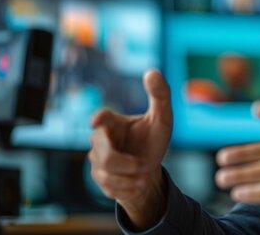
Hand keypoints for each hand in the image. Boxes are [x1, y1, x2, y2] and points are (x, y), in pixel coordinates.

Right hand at [89, 70, 171, 229]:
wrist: (150, 170)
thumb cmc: (153, 140)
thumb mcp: (163, 119)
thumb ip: (160, 95)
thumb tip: (152, 71)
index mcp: (114, 123)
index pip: (104, 119)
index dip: (100, 119)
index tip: (97, 121)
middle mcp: (101, 141)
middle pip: (105, 155)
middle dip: (127, 165)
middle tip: (145, 167)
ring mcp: (97, 161)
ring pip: (106, 174)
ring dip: (130, 179)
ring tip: (144, 177)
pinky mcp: (99, 179)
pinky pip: (109, 188)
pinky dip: (128, 189)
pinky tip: (137, 184)